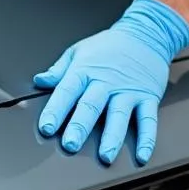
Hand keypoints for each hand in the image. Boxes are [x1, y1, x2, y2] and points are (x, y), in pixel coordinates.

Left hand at [33, 0, 188, 164]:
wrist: (146, 34)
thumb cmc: (109, 45)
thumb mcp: (79, 51)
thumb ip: (58, 70)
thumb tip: (40, 80)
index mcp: (85, 71)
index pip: (67, 92)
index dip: (55, 110)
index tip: (46, 127)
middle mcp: (106, 83)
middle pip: (91, 107)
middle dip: (80, 127)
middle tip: (71, 144)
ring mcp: (128, 91)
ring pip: (118, 116)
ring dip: (112, 137)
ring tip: (105, 156)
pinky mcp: (148, 97)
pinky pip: (148, 120)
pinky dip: (146, 139)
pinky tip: (141, 155)